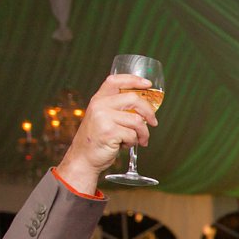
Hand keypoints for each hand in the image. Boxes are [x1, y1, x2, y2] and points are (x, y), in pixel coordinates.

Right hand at [55, 74, 157, 192]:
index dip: (133, 79)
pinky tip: (124, 145)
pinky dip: (133, 142)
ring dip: (142, 133)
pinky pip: (133, 134)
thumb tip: (146, 106)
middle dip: (149, 112)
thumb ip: (118, 109)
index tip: (148, 84)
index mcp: (98, 99)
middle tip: (154, 122)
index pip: (115, 81)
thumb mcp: (103, 118)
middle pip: (133, 99)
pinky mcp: (109, 132)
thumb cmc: (98, 139)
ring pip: (137, 120)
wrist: (84, 158)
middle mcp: (99, 105)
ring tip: (138, 140)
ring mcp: (103, 118)